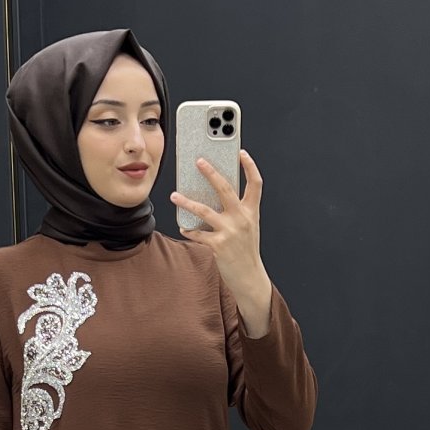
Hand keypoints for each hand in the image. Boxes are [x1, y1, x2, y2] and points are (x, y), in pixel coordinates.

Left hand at [170, 148, 265, 295]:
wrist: (250, 277)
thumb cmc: (246, 251)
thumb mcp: (248, 227)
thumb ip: (237, 211)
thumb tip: (214, 196)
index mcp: (251, 212)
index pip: (255, 184)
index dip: (250, 166)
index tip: (241, 153)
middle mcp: (242, 219)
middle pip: (225, 188)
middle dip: (211, 172)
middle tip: (199, 161)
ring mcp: (230, 232)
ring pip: (204, 211)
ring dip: (187, 202)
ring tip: (174, 196)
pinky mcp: (218, 245)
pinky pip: (198, 234)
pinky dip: (189, 230)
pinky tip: (183, 227)